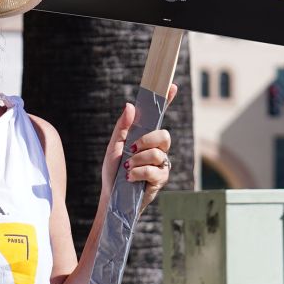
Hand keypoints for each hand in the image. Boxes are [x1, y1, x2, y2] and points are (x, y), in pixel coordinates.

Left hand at [101, 86, 177, 206]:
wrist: (111, 197)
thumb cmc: (113, 172)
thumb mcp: (113, 147)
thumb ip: (122, 127)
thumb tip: (130, 106)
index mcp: (145, 138)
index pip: (159, 117)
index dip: (167, 101)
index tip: (171, 86)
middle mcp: (157, 149)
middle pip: (164, 136)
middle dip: (147, 141)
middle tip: (132, 148)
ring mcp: (161, 164)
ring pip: (158, 154)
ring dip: (138, 160)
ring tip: (127, 169)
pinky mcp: (161, 180)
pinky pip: (154, 170)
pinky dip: (139, 172)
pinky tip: (130, 178)